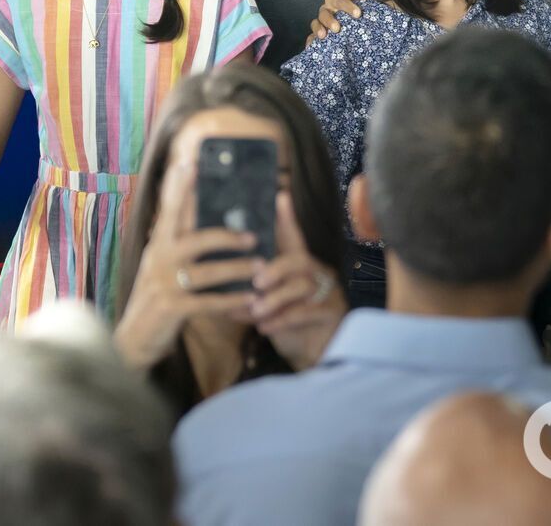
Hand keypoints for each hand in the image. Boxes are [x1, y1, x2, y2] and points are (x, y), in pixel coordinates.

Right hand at [113, 162, 259, 369]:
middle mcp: (159, 259)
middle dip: (227, 236)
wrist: (133, 339)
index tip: (190, 162)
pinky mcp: (173, 308)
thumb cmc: (153, 299)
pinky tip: (251, 301)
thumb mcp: (158, 266)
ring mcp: (165, 283)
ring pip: (208, 271)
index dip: (179, 186)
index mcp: (157, 244)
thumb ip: (175, 245)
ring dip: (237, 269)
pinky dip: (232, 302)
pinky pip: (210, 302)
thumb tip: (202, 221)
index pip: (169, 209)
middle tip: (254, 237)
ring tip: (261, 267)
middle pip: (195, 238)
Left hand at [249, 191, 345, 370]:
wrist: (315, 353)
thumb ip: (253, 286)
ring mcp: (326, 292)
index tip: (279, 197)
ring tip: (254, 311)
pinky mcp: (330, 313)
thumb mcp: (270, 301)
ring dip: (274, 299)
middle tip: (255, 282)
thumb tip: (220, 275)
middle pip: (299, 259)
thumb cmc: (288, 322)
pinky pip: (306, 312)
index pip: (293, 236)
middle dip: (275, 269)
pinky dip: (282, 320)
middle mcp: (315, 272)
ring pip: (301, 286)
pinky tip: (263, 328)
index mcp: (299, 264)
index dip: (287, 218)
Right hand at [307, 0, 367, 44]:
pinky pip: (312, 34)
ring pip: (322, 15)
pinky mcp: (321, 33)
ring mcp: (326, 17)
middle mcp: (335, 4)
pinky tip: (315, 42)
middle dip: (343, 6)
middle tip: (356, 15)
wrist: (363, 41)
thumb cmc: (372, 19)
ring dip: (327, 20)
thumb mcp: (380, 7)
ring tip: (335, 30)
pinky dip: (312, 37)